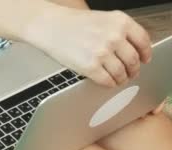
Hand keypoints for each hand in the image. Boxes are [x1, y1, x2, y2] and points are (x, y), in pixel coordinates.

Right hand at [27, 7, 151, 86]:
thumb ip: (120, 31)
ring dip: (122, 79)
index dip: (145, 54)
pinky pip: (107, 80)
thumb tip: (133, 50)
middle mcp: (114, 36)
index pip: (143, 41)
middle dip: (133, 69)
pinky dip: (109, 83)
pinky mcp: (90, 67)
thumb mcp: (103, 19)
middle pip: (133, 60)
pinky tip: (107, 82)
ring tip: (118, 79)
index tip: (144, 60)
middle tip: (131, 73)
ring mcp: (102, 52)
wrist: (50, 27)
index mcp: (120, 22)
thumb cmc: (73, 24)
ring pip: (121, 72)